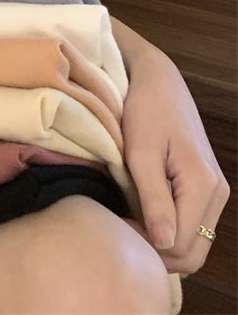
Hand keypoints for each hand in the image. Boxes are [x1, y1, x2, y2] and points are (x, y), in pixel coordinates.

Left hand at [119, 48, 230, 277]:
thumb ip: (154, 198)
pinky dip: (168, 229)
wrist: (157, 81)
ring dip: (161, 244)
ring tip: (127, 222)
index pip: (184, 247)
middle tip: (119, 231)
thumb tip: (165, 243)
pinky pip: (191, 224)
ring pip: (194, 241)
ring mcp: (214, 192)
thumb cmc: (144, 110)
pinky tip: (139, 215)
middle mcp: (218, 195)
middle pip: (194, 252)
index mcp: (204, 187)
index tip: (115, 229)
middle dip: (157, 253)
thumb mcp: (140, 152)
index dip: (148, 248)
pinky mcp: (204, 187)